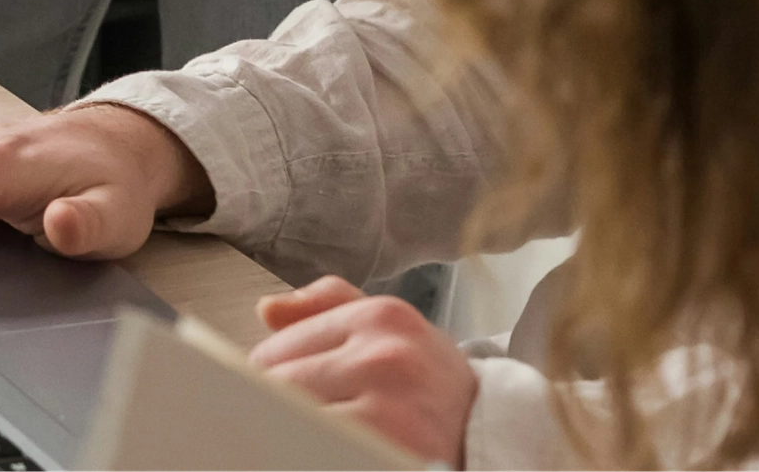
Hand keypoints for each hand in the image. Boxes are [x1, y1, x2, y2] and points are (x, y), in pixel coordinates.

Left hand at [251, 276, 475, 466]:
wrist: (493, 434)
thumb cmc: (430, 384)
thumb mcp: (392, 330)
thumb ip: (329, 306)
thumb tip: (267, 309)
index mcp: (381, 317)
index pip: (273, 355)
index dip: (265, 387)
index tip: (276, 403)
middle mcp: (387, 357)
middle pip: (278, 391)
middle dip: (274, 412)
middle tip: (297, 424)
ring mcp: (391, 411)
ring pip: (292, 426)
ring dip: (290, 436)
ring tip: (315, 438)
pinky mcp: (393, 452)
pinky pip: (317, 452)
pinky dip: (313, 452)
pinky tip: (327, 450)